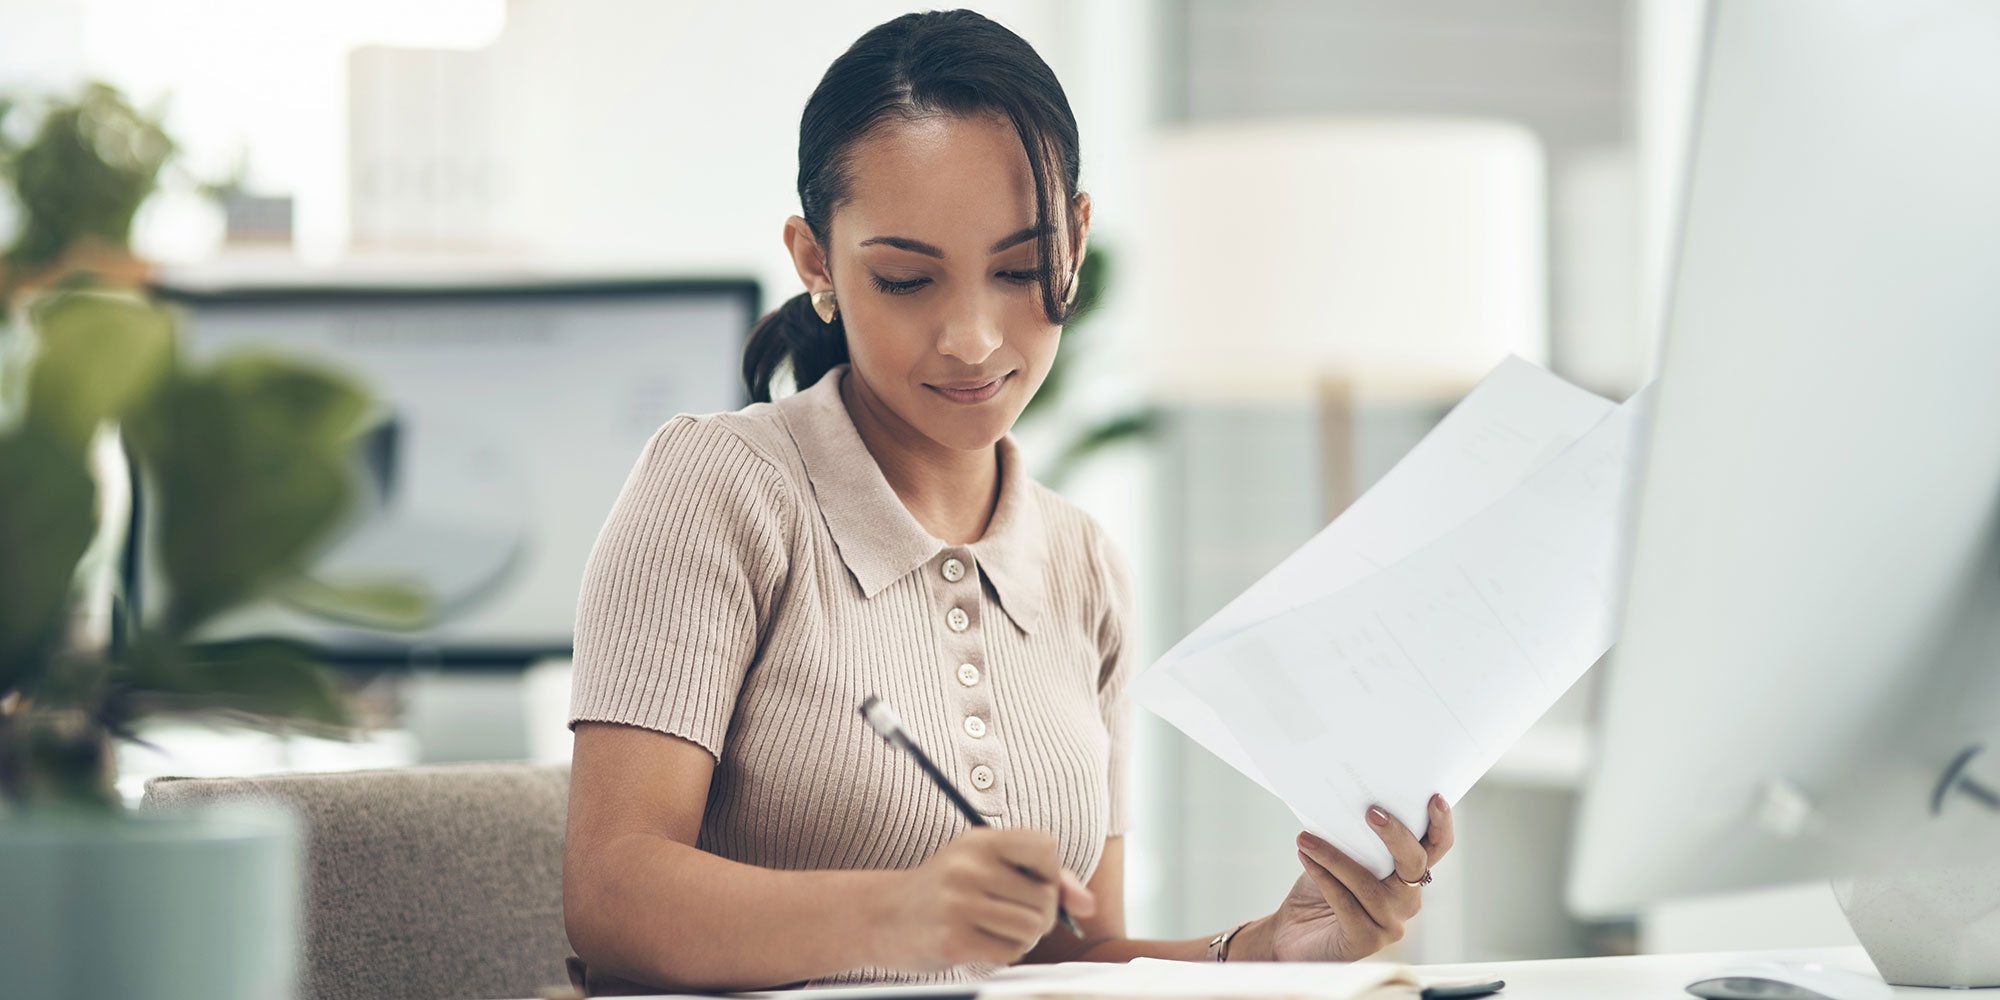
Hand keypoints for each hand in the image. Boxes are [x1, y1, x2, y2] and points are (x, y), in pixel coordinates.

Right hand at [875, 827, 1095, 971]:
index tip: (1031, 883)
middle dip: (1039, 915)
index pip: (1046, 847)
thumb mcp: (985, 865)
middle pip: (1045, 898)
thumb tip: (1088, 906)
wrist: (882, 916)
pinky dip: (1003, 954)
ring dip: (1022, 938)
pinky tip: (980, 944)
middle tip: (1010, 916)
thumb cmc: (945, 889)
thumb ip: (1042, 877)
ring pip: (1032, 928)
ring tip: (996, 931)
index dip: (1051, 873)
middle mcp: (969, 867)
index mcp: (980, 840)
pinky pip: (1009, 953)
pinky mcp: (953, 940)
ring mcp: (958, 903)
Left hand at [1261, 794, 1455, 961]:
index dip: (1441, 825)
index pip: (1435, 848)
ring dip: (1335, 856)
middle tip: (1371, 812)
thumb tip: (1345, 802)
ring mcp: (1390, 923)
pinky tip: (1306, 857)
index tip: (1435, 799)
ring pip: (1369, 884)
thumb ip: (1353, 837)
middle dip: (1396, 835)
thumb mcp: (1340, 856)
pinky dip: (1323, 876)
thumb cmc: (1319, 891)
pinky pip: (1346, 903)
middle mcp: (1406, 900)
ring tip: (1307, 838)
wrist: (1292, 933)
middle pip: (1414, 864)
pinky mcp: (1366, 941)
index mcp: (1407, 875)